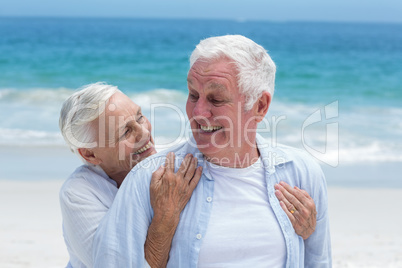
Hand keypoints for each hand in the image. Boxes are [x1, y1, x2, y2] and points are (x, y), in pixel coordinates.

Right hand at [146, 152, 201, 267]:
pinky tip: (200, 168)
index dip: (170, 157)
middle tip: (189, 154)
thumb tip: (162, 167)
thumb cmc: (158, 200)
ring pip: (190, 171)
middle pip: (183, 165)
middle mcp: (177, 179)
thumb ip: (156, 174)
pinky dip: (198, 173)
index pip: (170, 163)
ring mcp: (184, 184)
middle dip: (187, 158)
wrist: (166, 213)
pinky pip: (195, 180)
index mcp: (167, 177)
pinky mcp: (189, 190)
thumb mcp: (152, 186)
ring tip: (195, 158)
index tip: (171, 153)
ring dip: (193, 163)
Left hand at [274, 181, 316, 239]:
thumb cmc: (308, 214)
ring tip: (276, 191)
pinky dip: (284, 209)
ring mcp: (301, 217)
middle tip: (276, 185)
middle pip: (292, 198)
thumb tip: (295, 188)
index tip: (281, 183)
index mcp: (310, 204)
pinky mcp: (296, 224)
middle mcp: (306, 210)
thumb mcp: (310, 205)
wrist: (309, 231)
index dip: (288, 188)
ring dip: (282, 198)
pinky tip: (279, 203)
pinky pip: (289, 215)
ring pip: (290, 205)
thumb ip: (304, 195)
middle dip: (283, 190)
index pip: (297, 193)